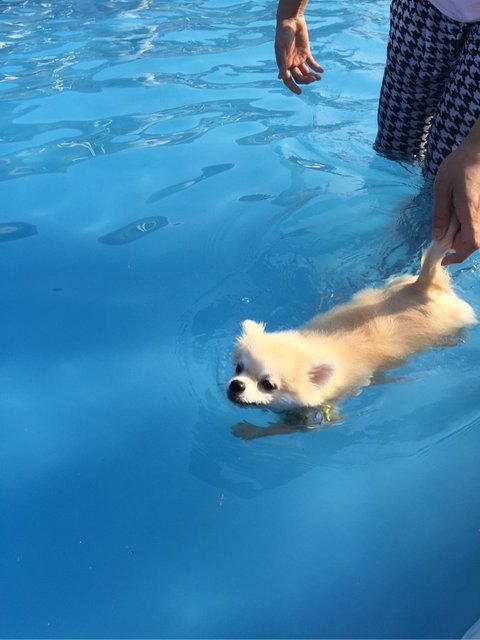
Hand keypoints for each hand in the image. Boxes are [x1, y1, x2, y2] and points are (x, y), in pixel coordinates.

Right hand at [275, 16, 322, 94]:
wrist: (291, 20)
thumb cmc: (283, 33)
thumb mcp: (281, 49)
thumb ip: (282, 62)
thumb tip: (282, 77)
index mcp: (283, 64)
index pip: (287, 80)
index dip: (292, 87)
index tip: (299, 92)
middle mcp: (291, 63)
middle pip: (299, 77)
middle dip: (306, 80)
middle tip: (314, 79)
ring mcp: (298, 58)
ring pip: (306, 72)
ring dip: (312, 76)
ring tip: (319, 78)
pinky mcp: (306, 52)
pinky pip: (312, 63)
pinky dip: (317, 68)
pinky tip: (321, 71)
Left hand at [432, 135, 479, 264]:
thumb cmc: (459, 164)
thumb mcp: (442, 188)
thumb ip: (440, 214)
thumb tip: (437, 237)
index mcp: (471, 211)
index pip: (471, 243)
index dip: (458, 256)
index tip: (445, 259)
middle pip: (474, 242)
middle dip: (457, 244)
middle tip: (442, 233)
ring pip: (476, 234)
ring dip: (462, 235)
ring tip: (450, 220)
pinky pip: (477, 224)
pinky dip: (467, 226)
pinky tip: (458, 214)